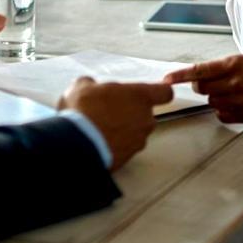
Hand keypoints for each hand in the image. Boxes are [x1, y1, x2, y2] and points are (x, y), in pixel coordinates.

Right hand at [58, 77, 172, 170]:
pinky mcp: (129, 158)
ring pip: (136, 132)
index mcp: (140, 97)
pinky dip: (116, 145)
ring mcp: (139, 140)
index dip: (160, 91)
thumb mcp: (82, 86)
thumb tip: (90, 86)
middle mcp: (146, 119)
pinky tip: (98, 141)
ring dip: (123, 130)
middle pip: (146, 114)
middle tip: (110, 110)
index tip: (156, 90)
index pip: (165, 92)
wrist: (77, 144)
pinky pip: (126, 148)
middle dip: (131, 112)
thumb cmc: (85, 111)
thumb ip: (93, 84)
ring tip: (100, 128)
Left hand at [164, 54, 242, 125]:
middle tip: (219, 85)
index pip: (199, 70)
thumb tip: (199, 76)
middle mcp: (235, 80)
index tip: (166, 80)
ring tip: (236, 94)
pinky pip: (222, 116)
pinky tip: (239, 105)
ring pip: (212, 102)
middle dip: (204, 87)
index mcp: (234, 63)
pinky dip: (226, 112)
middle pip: (201, 88)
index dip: (180, 76)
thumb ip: (223, 67)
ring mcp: (241, 99)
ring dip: (218, 100)